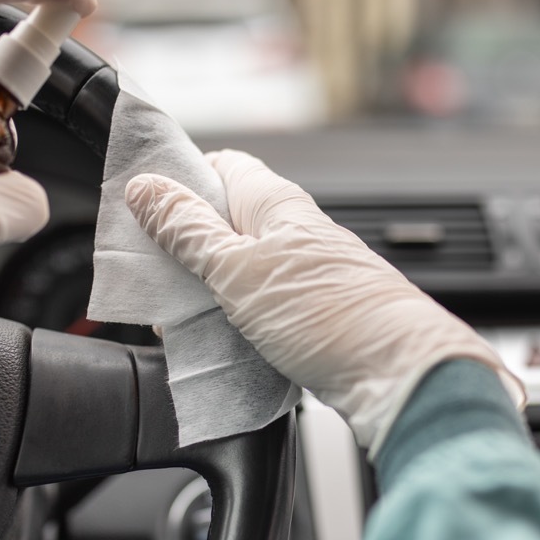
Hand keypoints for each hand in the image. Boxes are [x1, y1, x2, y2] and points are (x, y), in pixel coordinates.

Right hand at [127, 150, 524, 452]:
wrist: (398, 373)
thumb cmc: (330, 315)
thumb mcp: (237, 269)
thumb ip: (187, 231)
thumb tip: (146, 189)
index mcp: (276, 202)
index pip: (220, 167)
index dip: (179, 180)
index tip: (142, 209)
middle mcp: (293, 232)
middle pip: (224, 222)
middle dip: (182, 248)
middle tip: (152, 278)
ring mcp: (305, 274)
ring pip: (239, 270)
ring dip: (204, 291)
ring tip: (176, 319)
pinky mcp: (312, 315)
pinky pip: (259, 307)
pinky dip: (232, 321)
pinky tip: (216, 341)